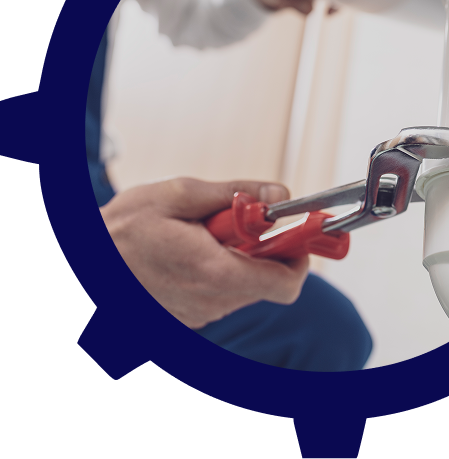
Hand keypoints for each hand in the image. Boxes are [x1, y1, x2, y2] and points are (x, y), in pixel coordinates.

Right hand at [100, 177, 308, 328]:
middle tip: (244, 220)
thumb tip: (279, 194)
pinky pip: (223, 293)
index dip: (300, 256)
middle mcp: (212, 302)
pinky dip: (221, 271)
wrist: (85, 263)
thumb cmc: (123, 230)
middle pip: (268, 281)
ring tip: (207, 234)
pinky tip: (193, 252)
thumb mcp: (179, 195)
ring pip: (246, 286)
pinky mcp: (190, 317)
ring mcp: (201, 314)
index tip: (297, 233)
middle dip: (266, 249)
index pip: (286, 283)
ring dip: (241, 257)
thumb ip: (236, 193)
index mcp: (215, 272)